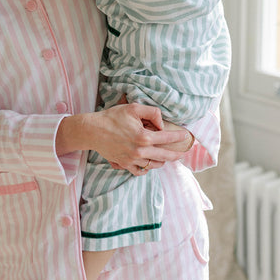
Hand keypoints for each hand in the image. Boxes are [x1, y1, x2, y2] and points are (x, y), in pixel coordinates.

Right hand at [57, 103, 191, 176]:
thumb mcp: (134, 108)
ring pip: (154, 165)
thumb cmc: (113, 117)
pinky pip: (140, 171)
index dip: (179, 137)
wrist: (93, 130)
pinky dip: (147, 168)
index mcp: (144, 136)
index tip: (186, 136)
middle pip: (165, 156)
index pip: (167, 138)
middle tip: (183, 152)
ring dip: (162, 161)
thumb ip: (152, 113)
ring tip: (166, 157)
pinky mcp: (124, 164)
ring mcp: (132, 160)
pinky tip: (150, 163)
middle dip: (176, 154)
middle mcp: (140, 151)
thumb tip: (162, 125)